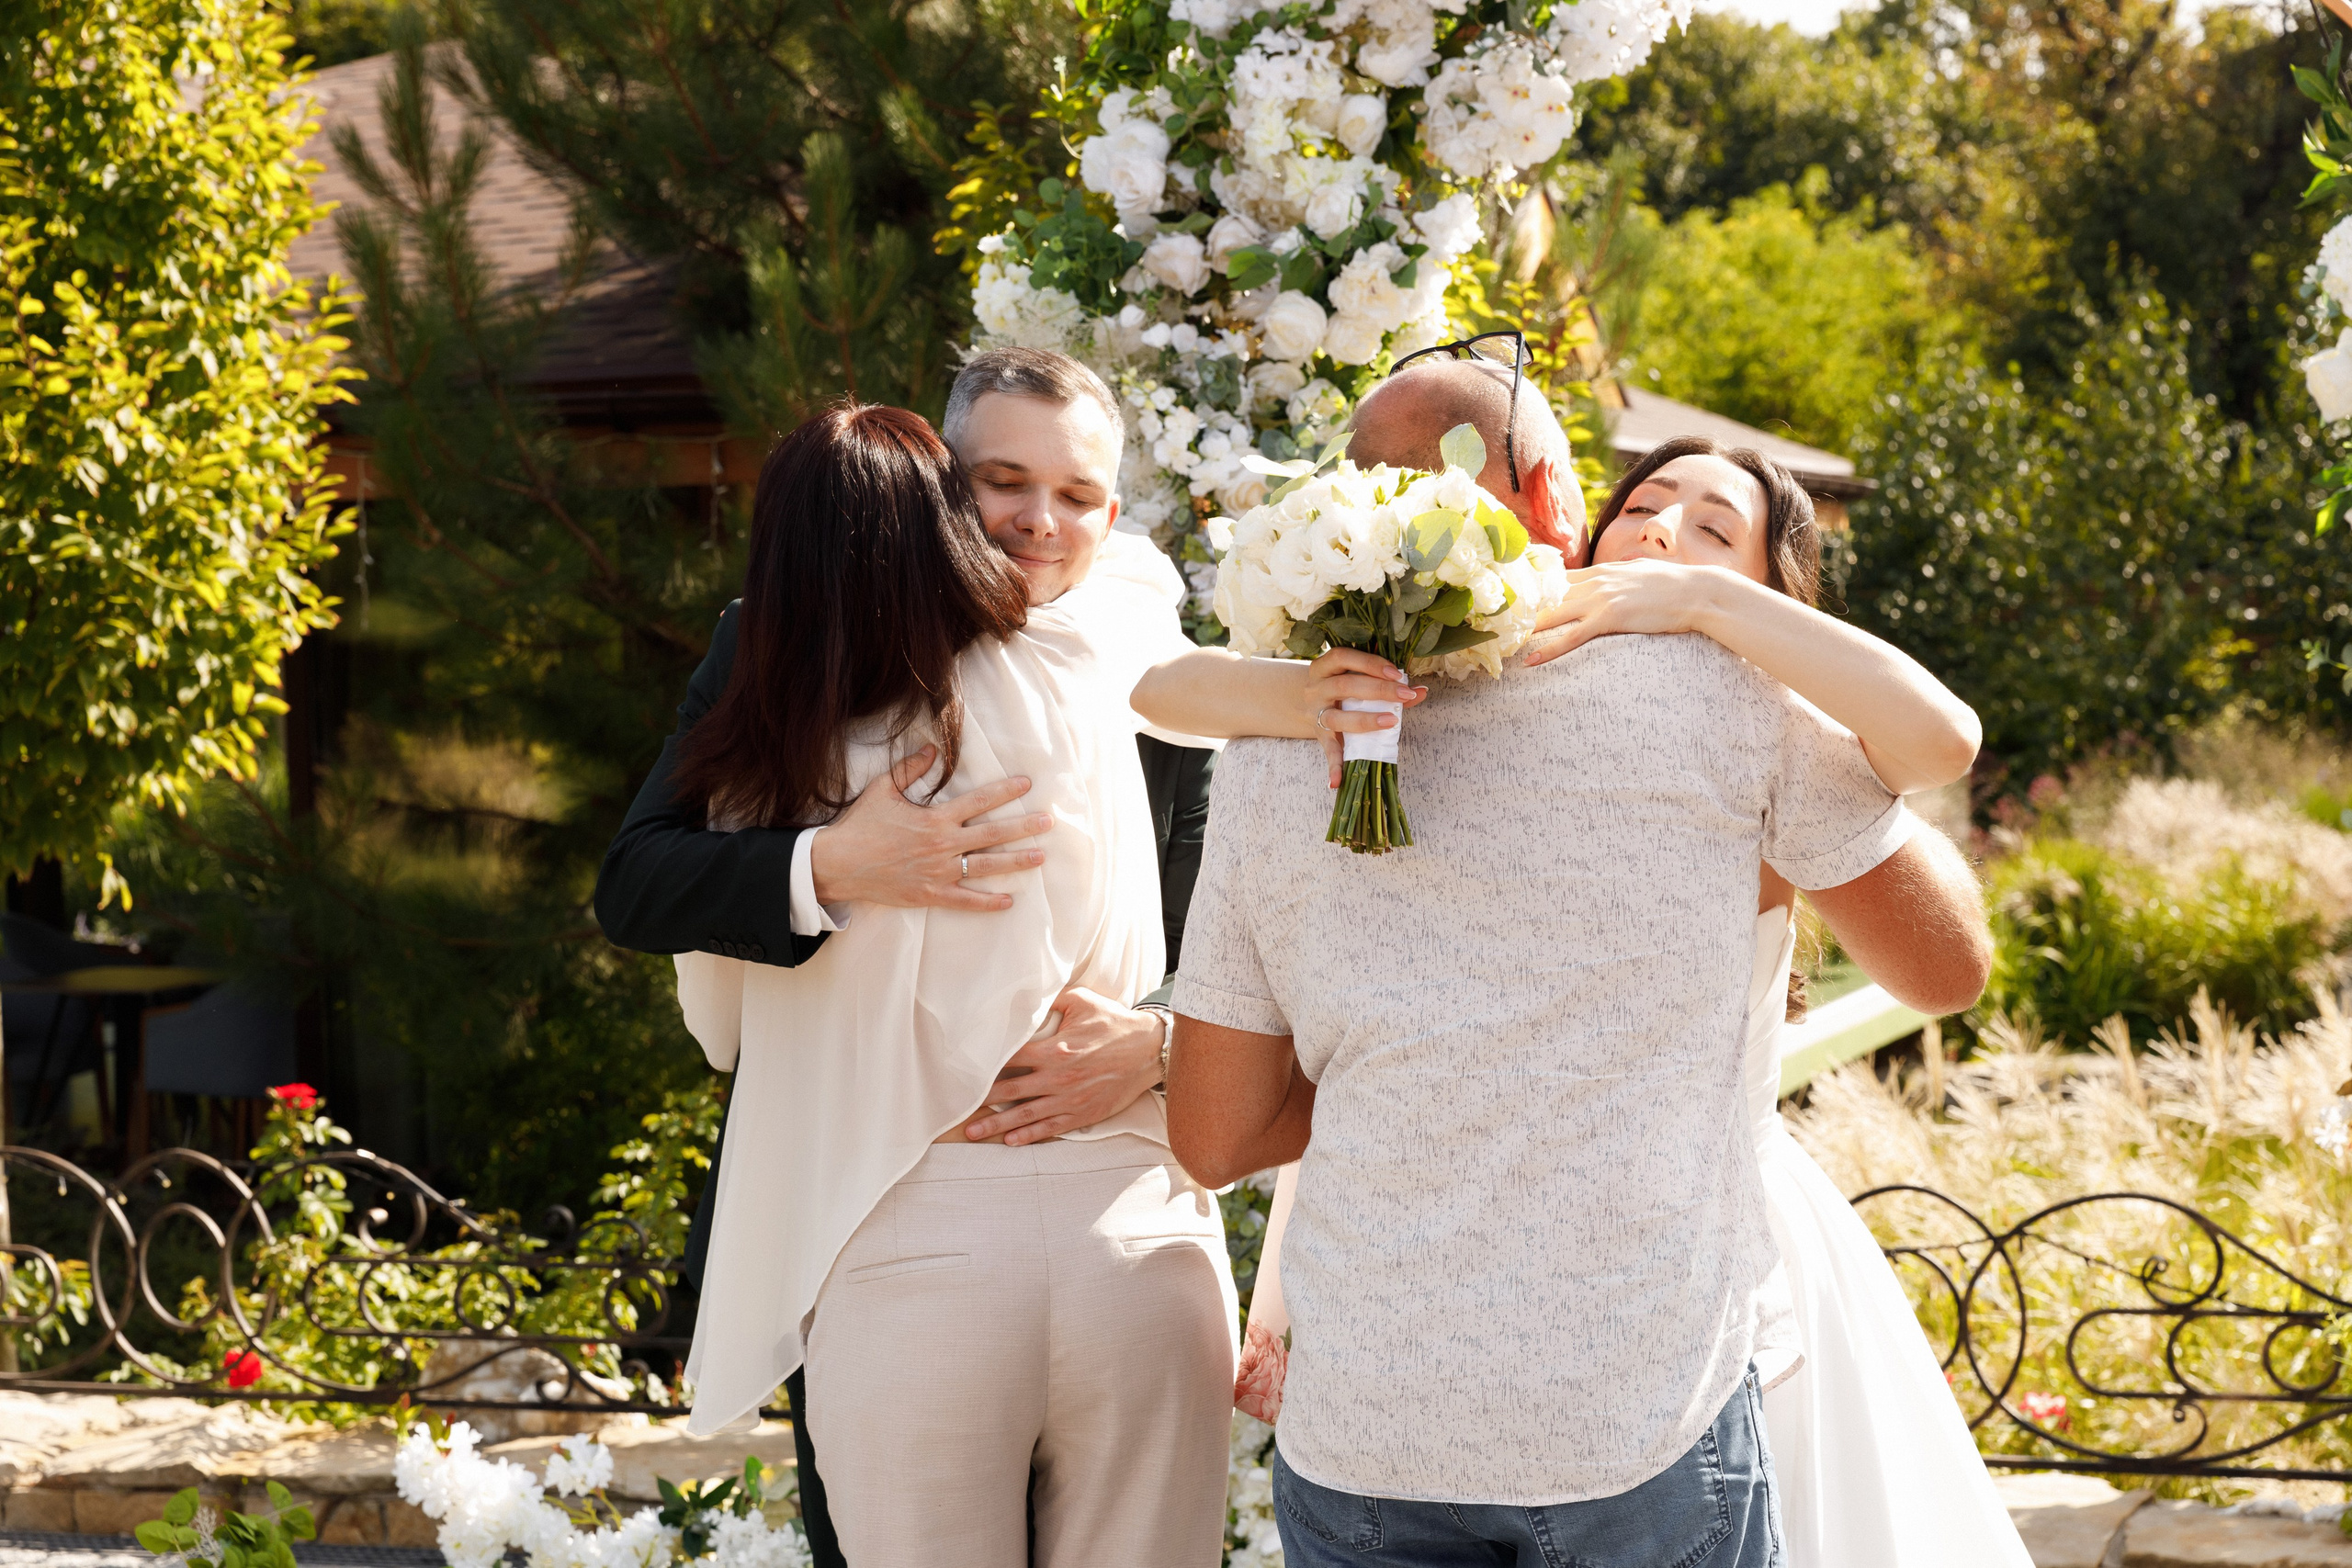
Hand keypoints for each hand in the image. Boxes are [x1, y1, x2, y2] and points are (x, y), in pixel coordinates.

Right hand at [808, 746, 1052, 910]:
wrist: (838, 864)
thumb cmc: (860, 825)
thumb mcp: (883, 790)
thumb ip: (911, 769)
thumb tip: (933, 749)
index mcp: (935, 818)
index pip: (979, 801)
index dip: (1004, 791)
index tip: (1026, 783)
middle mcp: (942, 845)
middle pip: (992, 834)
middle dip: (1023, 827)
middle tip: (1049, 821)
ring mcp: (938, 872)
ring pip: (986, 866)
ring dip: (1015, 862)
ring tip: (1040, 857)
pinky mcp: (930, 895)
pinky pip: (965, 900)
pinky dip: (987, 902)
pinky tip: (1009, 900)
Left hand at [961, 985, 1165, 1144]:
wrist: (1148, 1050)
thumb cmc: (1114, 1023)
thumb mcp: (1083, 1001)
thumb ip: (1052, 1000)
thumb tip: (1027, 996)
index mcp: (1054, 1049)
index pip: (1010, 1059)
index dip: (985, 1066)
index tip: (963, 1072)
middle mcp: (1058, 1077)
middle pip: (1011, 1091)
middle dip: (981, 1102)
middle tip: (956, 1110)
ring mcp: (1070, 1099)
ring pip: (1026, 1115)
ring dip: (998, 1126)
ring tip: (975, 1134)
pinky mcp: (1082, 1113)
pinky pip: (1050, 1127)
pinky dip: (1029, 1135)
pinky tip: (1011, 1141)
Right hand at [1303, 648, 1424, 787]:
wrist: (1307, 705)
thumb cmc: (1343, 689)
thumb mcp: (1358, 680)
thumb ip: (1389, 685)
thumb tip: (1421, 691)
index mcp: (1324, 668)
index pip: (1343, 657)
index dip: (1369, 663)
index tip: (1396, 673)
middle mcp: (1315, 688)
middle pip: (1344, 686)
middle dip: (1378, 690)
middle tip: (1404, 695)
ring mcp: (1314, 713)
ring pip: (1336, 717)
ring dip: (1365, 721)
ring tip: (1391, 722)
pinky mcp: (1318, 736)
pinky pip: (1327, 752)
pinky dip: (1333, 767)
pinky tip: (1338, 781)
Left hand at [1521, 559, 1737, 668]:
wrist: (1698, 592)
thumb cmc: (1675, 585)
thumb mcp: (1641, 572)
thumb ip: (1621, 573)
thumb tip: (1616, 574)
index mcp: (1601, 570)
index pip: (1557, 576)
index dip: (1531, 586)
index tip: (1508, 594)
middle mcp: (1596, 581)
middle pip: (1547, 593)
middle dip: (1520, 606)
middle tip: (1492, 618)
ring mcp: (1602, 598)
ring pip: (1554, 613)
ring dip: (1525, 627)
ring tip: (1500, 640)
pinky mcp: (1611, 618)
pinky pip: (1573, 636)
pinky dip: (1550, 649)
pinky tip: (1531, 659)